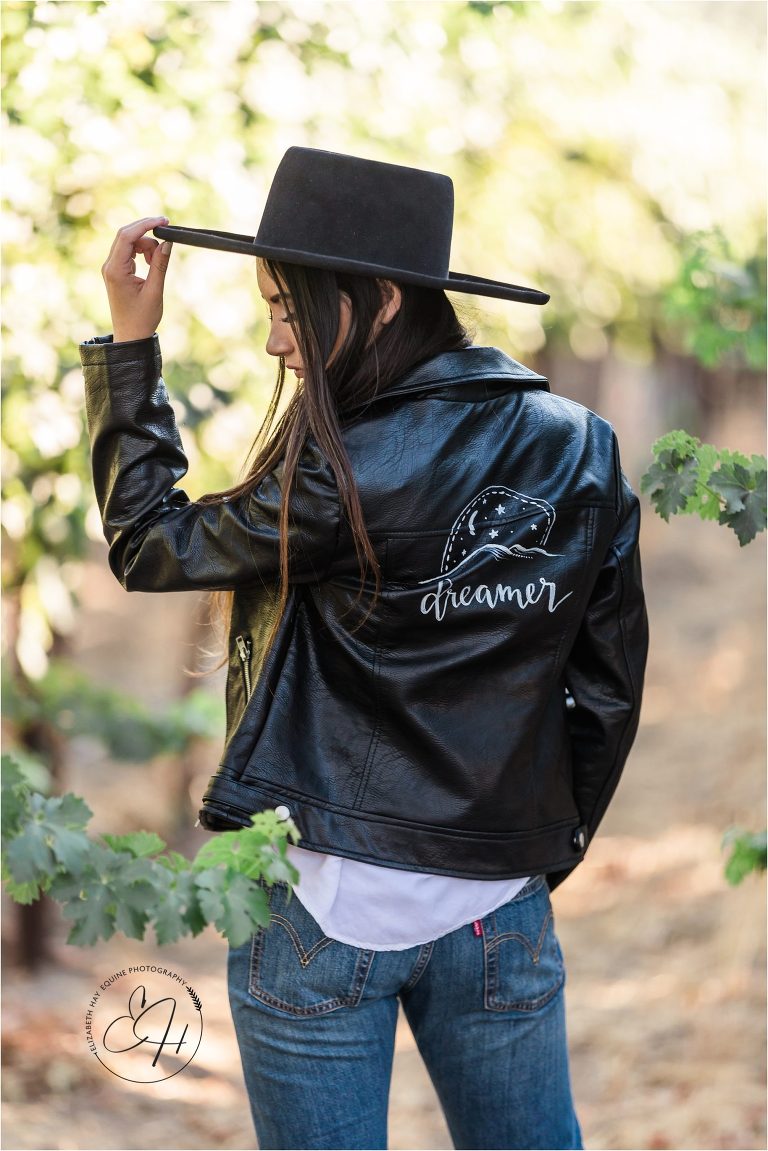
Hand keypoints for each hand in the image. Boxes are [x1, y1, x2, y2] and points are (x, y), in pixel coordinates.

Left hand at [101, 216, 172, 342]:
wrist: (130, 335)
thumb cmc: (142, 318)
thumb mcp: (155, 291)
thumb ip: (160, 265)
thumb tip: (167, 242)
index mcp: (116, 270)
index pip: (127, 236)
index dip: (145, 225)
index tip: (163, 221)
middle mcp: (109, 266)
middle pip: (126, 235)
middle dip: (146, 232)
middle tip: (166, 231)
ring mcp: (111, 268)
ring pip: (128, 242)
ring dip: (145, 244)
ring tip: (157, 261)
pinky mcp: (116, 271)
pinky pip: (128, 251)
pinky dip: (141, 251)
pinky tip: (150, 263)